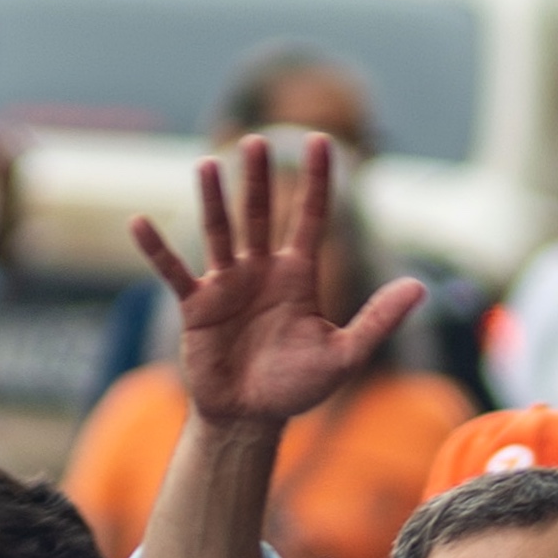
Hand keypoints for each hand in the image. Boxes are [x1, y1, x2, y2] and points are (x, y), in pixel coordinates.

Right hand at [132, 135, 423, 433]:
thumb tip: (419, 287)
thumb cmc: (296, 387)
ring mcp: (226, 285)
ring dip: (213, 200)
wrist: (251, 417)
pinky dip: (157, 249)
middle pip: (262, 215)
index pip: (312, 218)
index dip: (317, 180)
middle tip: (258, 141)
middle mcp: (261, 271)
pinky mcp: (196, 306)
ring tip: (208, 164)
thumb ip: (378, 320)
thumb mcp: (344, 355)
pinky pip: (174, 271)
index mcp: (298, 277)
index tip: (320, 140)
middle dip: (261, 179)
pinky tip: (138, 223)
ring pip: (220, 233)